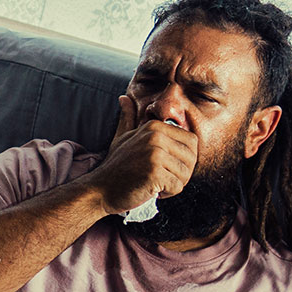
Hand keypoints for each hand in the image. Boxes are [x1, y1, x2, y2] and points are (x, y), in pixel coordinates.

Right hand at [81, 94, 198, 216]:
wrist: (99, 189)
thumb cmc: (115, 167)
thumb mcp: (122, 138)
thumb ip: (128, 118)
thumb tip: (123, 98)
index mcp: (154, 127)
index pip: (192, 141)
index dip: (184, 158)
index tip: (167, 166)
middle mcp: (156, 137)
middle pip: (191, 158)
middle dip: (181, 173)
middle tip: (162, 178)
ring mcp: (155, 154)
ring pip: (185, 174)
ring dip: (173, 184)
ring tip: (154, 183)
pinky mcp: (154, 173)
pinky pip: (177, 187)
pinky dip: (167, 193)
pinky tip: (151, 190)